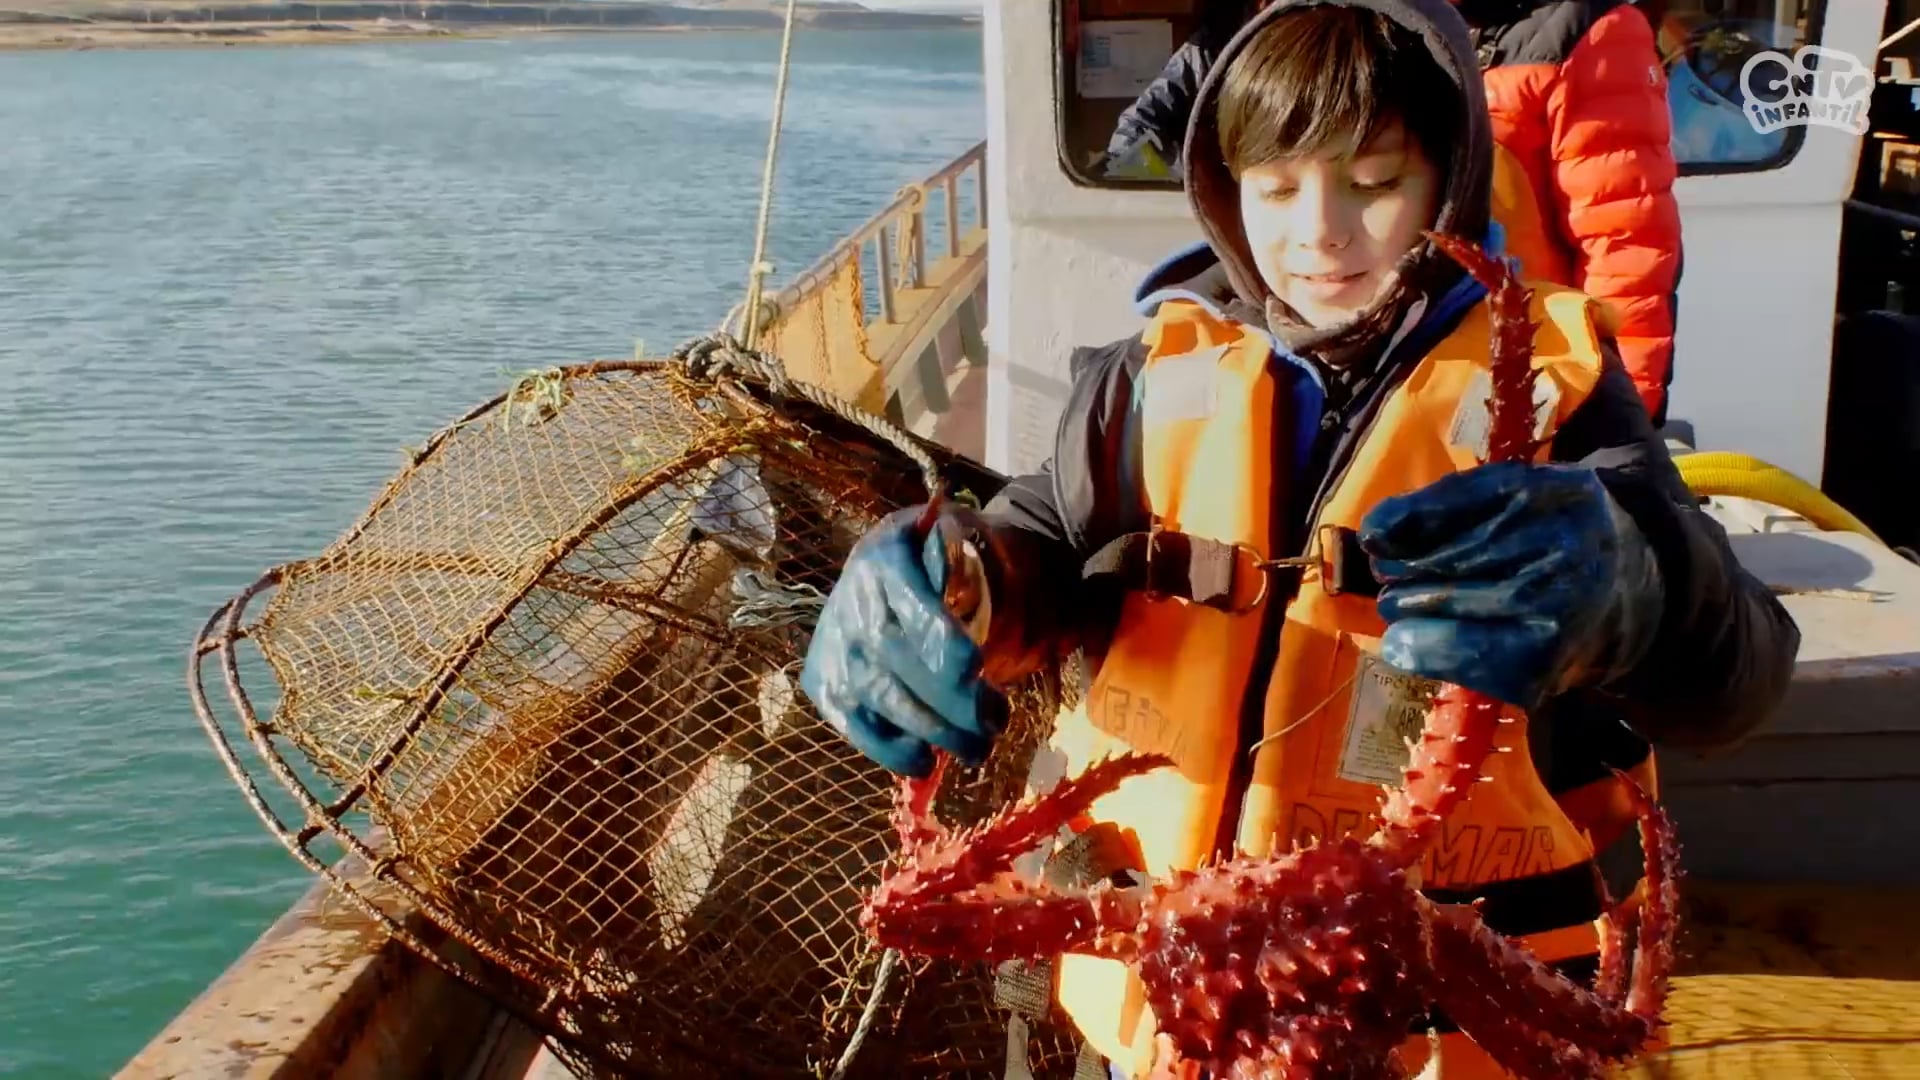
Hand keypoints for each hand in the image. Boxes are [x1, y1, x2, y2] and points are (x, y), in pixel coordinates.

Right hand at [799, 505, 1007, 777]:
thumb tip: (965, 596)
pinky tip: (925, 761)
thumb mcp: (950, 542)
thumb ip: (962, 565)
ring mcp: (834, 648)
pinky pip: (855, 725)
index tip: (974, 667)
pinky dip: (890, 750)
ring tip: (977, 749)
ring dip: (935, 731)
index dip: (941, 640)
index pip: (912, 607)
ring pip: (883, 698)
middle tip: (994, 723)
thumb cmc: (931, 564)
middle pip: (901, 660)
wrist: (878, 576)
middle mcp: (851, 603)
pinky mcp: (824, 685)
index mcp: (886, 559)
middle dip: (952, 700)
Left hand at [1357, 461, 1662, 708]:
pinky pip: (1462, 660)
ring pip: (1449, 609)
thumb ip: (1455, 501)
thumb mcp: (1523, 495)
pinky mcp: (1544, 666)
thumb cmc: (1554, 534)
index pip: (1466, 501)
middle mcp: (1563, 550)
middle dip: (1402, 570)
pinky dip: (1424, 651)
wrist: (1631, 595)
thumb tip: (1376, 532)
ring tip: (1397, 607)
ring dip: (1406, 610)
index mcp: (1559, 494)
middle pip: (1449, 560)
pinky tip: (1405, 644)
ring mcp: (1557, 612)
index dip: (1408, 519)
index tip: (1373, 535)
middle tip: (1386, 575)